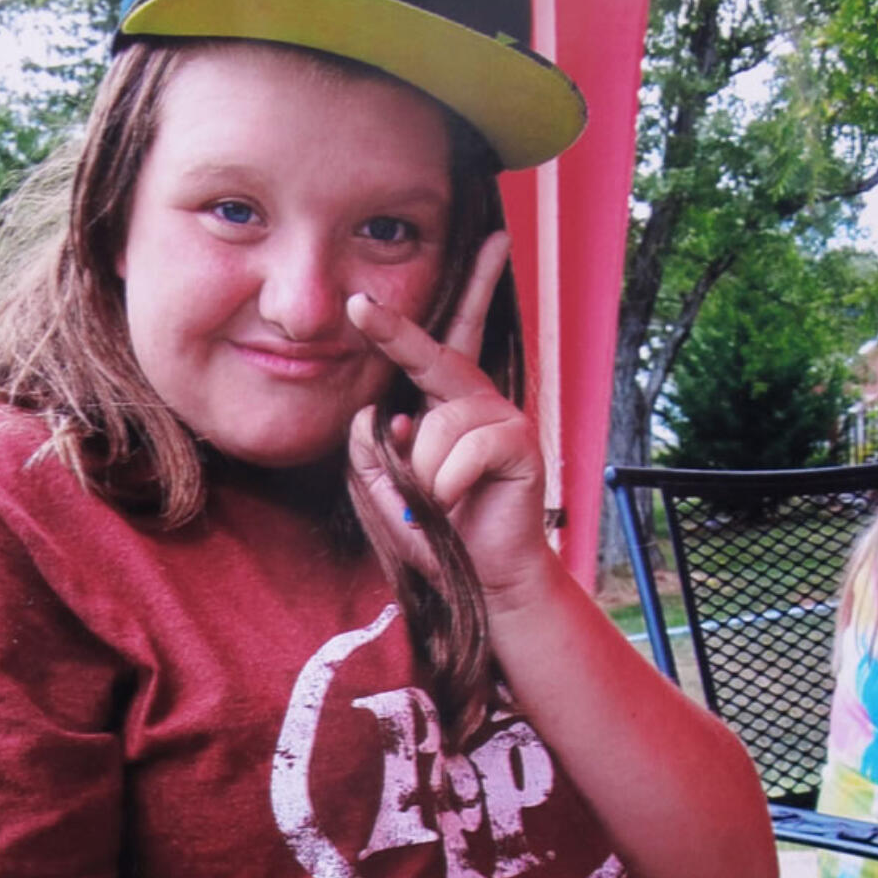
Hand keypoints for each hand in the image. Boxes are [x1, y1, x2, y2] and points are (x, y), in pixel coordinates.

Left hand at [346, 231, 549, 603]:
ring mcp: (501, 419)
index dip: (393, 327)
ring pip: (439, 427)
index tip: (360, 298)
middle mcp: (474, 403)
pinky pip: (467, 451)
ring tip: (438, 502)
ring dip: (425, 474)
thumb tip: (375, 412)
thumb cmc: (436, 532)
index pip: (420, 358)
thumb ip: (370, 451)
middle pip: (440, 355)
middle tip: (357, 305)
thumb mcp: (386, 491)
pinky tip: (456, 503)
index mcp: (442, 408)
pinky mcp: (520, 443)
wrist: (480, 579)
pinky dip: (449, 484)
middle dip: (398, 332)